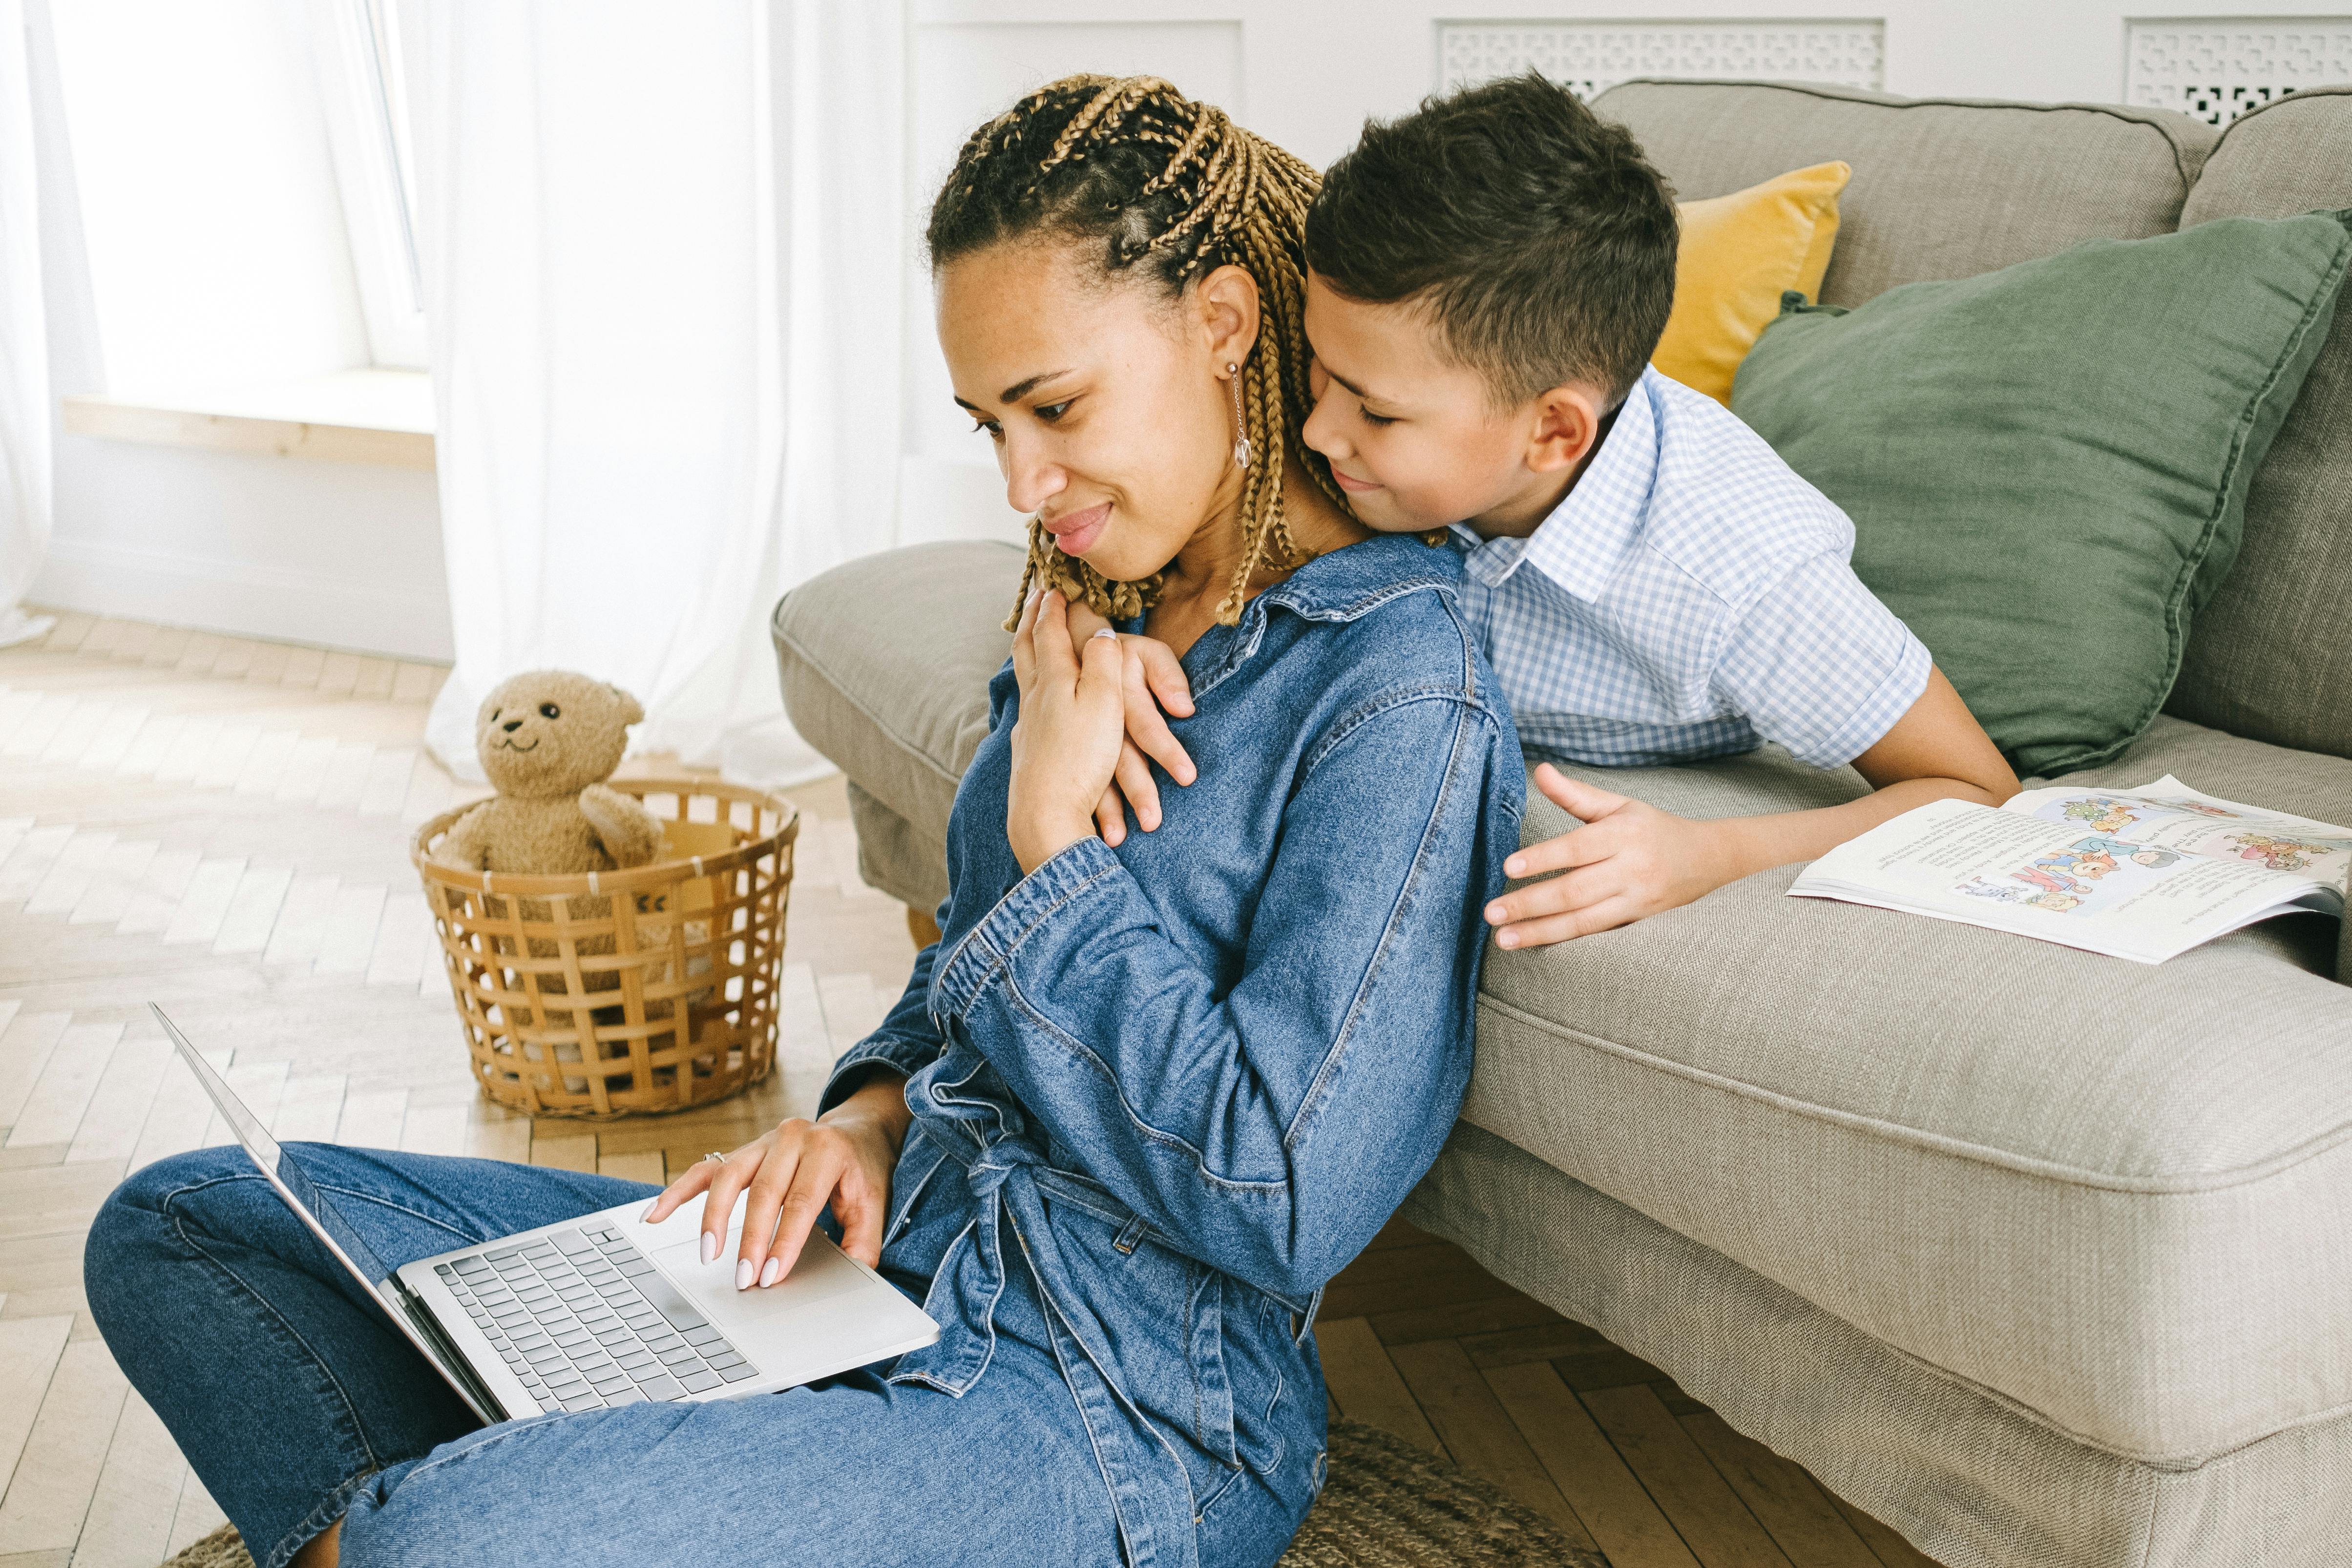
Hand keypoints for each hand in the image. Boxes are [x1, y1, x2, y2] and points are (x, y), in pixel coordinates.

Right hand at [640, 1074, 908, 1288]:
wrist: (855, 1132)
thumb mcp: (875, 1204)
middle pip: (764, 1192)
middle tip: (742, 1280)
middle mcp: (792, 1138)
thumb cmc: (861, 1172)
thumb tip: (851, 1280)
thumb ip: (863, 1242)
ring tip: (707, 1255)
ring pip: (728, 1177)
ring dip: (713, 1217)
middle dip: (750, 1239)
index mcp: (827, 1149)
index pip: (801, 1200)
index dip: (785, 1240)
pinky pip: (704, 1171)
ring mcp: (762, 1142)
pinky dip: (678, 1192)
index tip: (771, 1275)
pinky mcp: (741, 1152)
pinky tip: (656, 1216)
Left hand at [1007, 590, 1127, 872]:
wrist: (1048, 816)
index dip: (1052, 605)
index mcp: (1053, 679)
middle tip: (1036, 599)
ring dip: (1027, 651)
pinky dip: (1029, 689)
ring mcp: (1028, 726)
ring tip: (1029, 639)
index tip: (1052, 584)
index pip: (1048, 631)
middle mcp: (1034, 698)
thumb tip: (1101, 632)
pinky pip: (1027, 708)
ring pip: (1023, 677)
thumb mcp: (1103, 700)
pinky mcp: (1029, 752)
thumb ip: (1103, 661)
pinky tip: (1032, 700)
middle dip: (1033, 620)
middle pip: (1026, 649)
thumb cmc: (1080, 757)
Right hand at [1064, 601, 1195, 844]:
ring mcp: (1076, 732)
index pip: (1144, 722)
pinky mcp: (1067, 745)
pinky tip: (1092, 829)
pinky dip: (1085, 803)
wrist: (1070, 645)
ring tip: (1117, 838)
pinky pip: (1073, 774)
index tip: (1188, 777)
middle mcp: (1096, 712)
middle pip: (1117, 754)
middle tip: (1153, 823)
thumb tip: (1185, 709)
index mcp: (1116, 687)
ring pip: (1091, 769)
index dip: (1165, 747)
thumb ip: (1167, 675)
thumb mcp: (1146, 652)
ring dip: (1105, 805)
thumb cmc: (1124, 654)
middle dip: (1136, 789)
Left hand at [1484, 764, 1731, 946]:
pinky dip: (1562, 938)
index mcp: (1623, 833)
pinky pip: (1595, 932)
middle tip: (1491, 912)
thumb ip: (1575, 794)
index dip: (1544, 857)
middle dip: (1530, 903)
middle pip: (1575, 890)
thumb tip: (1539, 771)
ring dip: (1539, 931)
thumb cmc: (1652, 828)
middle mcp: (1631, 868)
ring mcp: (1636, 898)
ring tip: (1503, 937)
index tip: (1510, 867)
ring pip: (1583, 919)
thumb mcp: (1618, 805)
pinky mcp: (1637, 921)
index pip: (1578, 847)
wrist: (1707, 859)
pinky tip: (1534, 941)